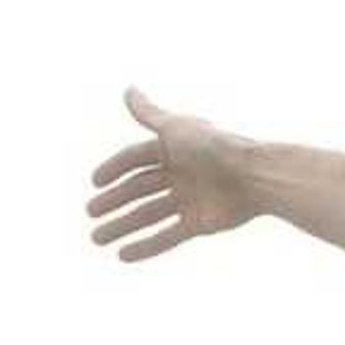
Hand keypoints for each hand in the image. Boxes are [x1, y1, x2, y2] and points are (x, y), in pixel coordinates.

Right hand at [86, 87, 265, 261]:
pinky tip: (124, 255)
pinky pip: (168, 236)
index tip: (94, 183)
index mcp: (174, 149)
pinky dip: (146, 247)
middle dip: (113, 202)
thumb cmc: (214, 147)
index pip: (135, 159)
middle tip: (90, 214)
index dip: (114, 169)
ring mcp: (189, 199)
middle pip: (138, 189)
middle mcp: (180, 173)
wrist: (253, 177)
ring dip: (122, 227)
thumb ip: (149, 114)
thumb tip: (127, 89)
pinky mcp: (199, 223)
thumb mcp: (175, 129)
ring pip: (148, 215)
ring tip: (97, 239)